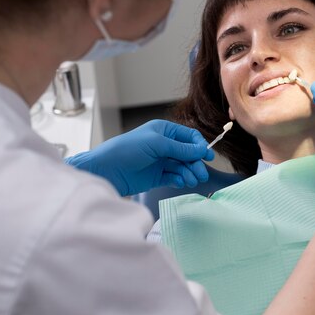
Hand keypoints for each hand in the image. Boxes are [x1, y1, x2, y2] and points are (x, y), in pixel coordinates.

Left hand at [65, 119, 214, 195]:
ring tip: (191, 180)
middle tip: (200, 174)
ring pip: (182, 166)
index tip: (207, 157)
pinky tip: (181, 182)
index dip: (199, 146)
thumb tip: (202, 150)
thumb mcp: (156, 144)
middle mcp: (163, 145)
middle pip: (188, 154)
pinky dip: (180, 179)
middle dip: (195, 163)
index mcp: (163, 131)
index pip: (188, 137)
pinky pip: (174, 177)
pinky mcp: (156, 176)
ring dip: (189, 173)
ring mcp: (160, 161)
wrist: (106, 170)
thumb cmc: (126, 150)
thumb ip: (180, 148)